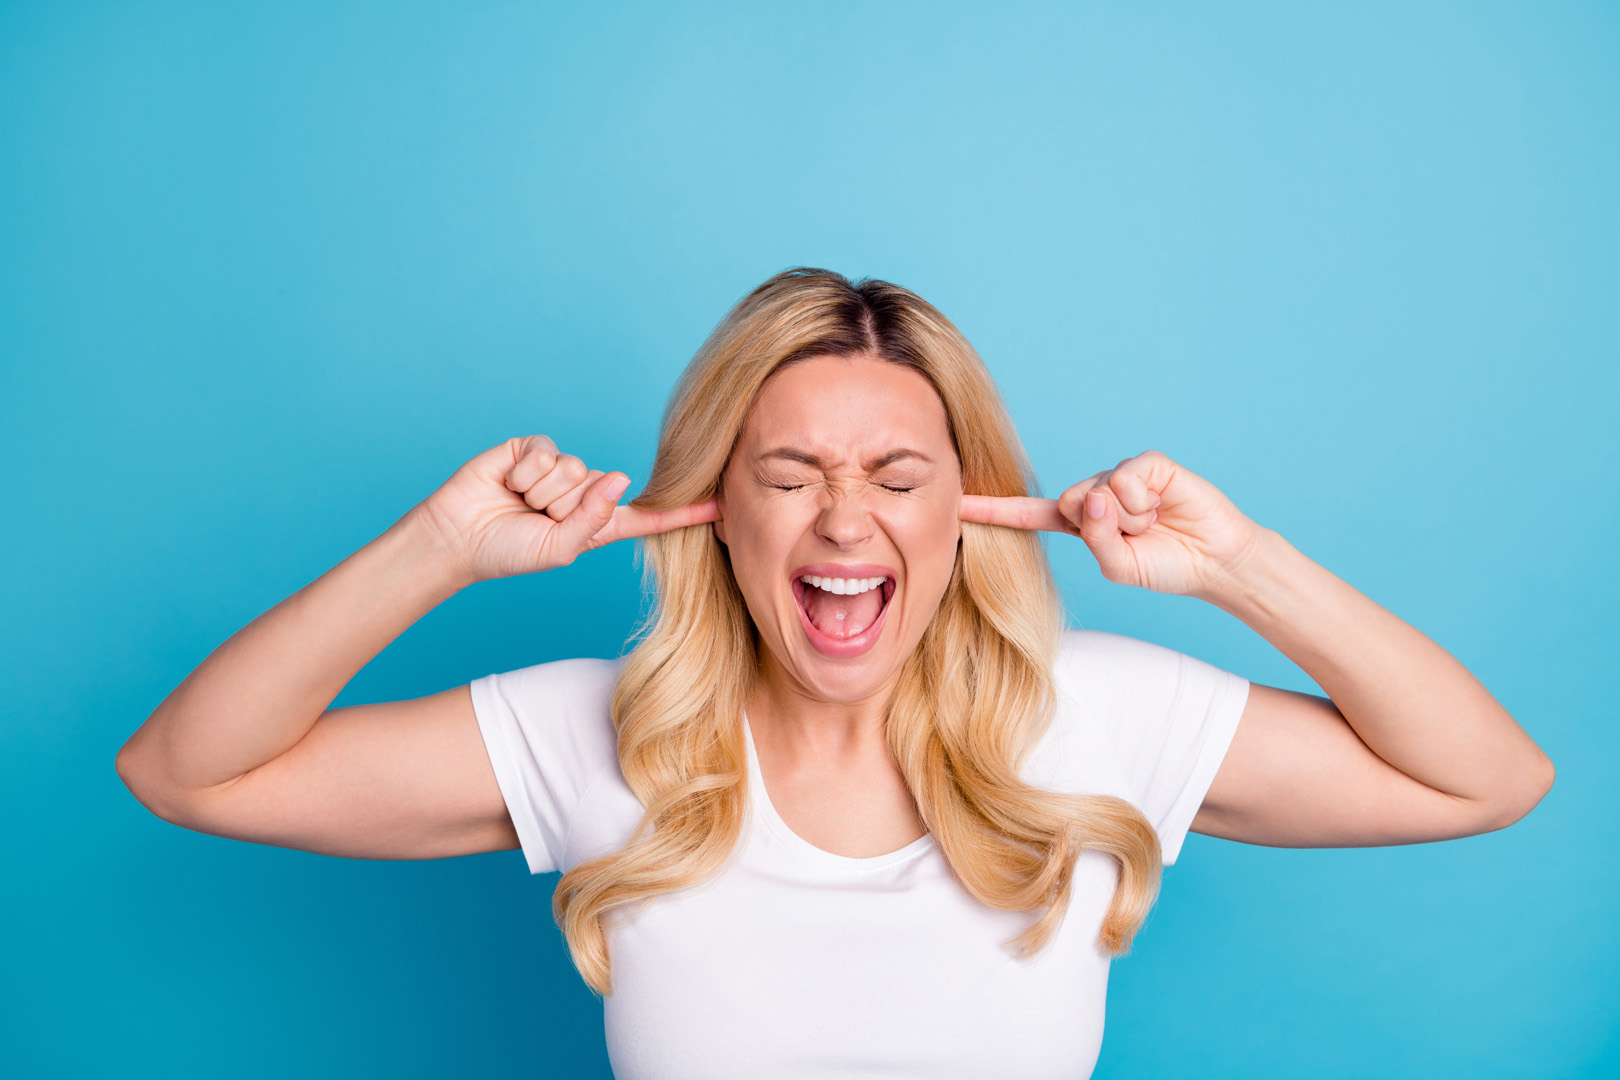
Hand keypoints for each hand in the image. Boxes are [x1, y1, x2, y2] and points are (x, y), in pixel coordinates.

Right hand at [411, 435, 719, 583]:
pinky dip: (525, 474)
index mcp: (598, 522)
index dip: (683, 512)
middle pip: (602, 486)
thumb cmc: (508, 551)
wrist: (457, 537)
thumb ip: (593, 519)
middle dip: (564, 506)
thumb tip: (621, 476)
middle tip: (533, 517)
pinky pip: (547, 454)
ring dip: (541, 492)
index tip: (722, 506)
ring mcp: (560, 467)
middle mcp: (585, 491)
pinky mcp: (535, 448)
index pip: (647, 516)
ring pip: (574, 469)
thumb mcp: (559, 548)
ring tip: (518, 502)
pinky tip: (507, 483)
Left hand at [958, 449, 1265, 598]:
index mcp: (1079, 523)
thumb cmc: (1166, 565)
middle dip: (1101, 526)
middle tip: (1135, 535)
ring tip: (1153, 523)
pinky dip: (1142, 502)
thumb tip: (1091, 497)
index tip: (956, 505)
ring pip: (1097, 492)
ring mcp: (1119, 477)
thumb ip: (1095, 540)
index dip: (994, 510)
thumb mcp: (1119, 567)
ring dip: (1128, 518)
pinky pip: (1125, 480)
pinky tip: (1162, 506)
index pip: (1029, 515)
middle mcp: (1094, 494)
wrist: (1214, 561)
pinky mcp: (1146, 465)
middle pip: (1068, 502)